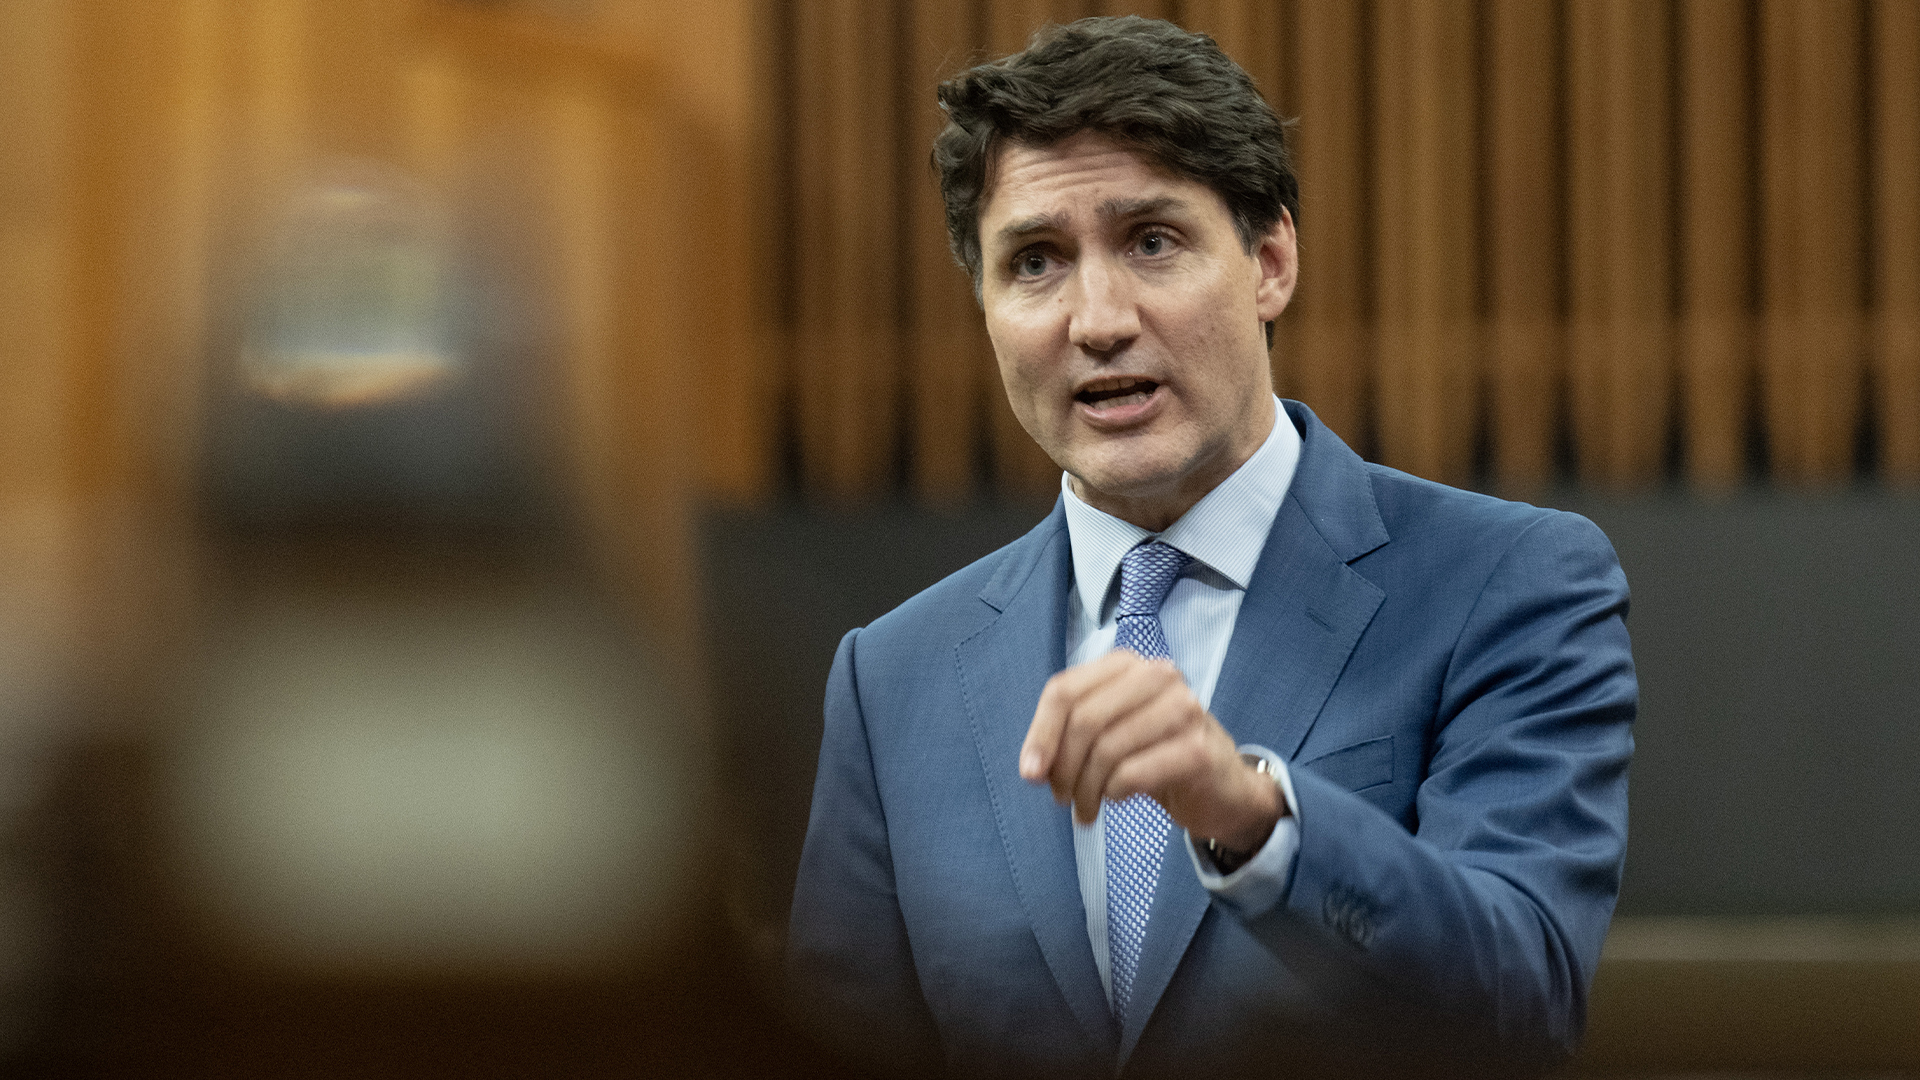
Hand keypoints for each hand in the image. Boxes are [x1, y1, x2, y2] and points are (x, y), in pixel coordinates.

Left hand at [1018, 650, 1284, 853]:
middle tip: (1061, 798)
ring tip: (1085, 808)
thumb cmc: (1156, 754)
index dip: (1040, 734)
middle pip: (1082, 721)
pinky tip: (1117, 798)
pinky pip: (1131, 774)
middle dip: (1063, 768)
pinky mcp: (1196, 749)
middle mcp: (1157, 676)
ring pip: (1105, 750)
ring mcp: (1182, 709)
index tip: (1030, 774)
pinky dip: (1114, 793)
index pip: (1064, 691)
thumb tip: (1033, 767)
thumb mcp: (1109, 733)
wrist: (1223, 788)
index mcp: (1127, 665)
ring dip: (1086, 789)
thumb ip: (1069, 736)